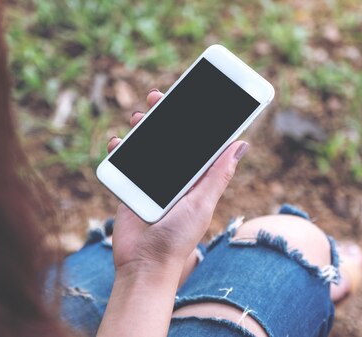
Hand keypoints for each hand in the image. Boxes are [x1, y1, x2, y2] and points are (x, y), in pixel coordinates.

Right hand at [106, 89, 248, 274]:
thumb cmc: (178, 238)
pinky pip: (125, 162)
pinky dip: (120, 149)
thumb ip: (218, 174)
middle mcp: (175, 177)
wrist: (144, 264)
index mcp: (196, 178)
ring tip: (138, 117)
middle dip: (163, 116)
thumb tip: (241, 143)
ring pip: (146, 145)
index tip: (190, 97)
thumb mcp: (202, 203)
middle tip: (156, 97)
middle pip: (170, 138)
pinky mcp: (131, 187)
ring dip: (142, 128)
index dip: (195, 119)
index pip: (198, 142)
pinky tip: (119, 142)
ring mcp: (152, 181)